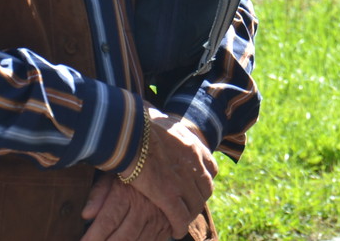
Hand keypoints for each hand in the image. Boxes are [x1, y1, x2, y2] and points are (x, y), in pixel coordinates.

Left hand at [80, 174, 171, 240]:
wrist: (168, 164)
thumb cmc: (132, 171)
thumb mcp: (113, 175)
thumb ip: (99, 193)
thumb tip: (85, 214)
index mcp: (128, 193)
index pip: (108, 221)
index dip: (93, 237)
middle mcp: (145, 206)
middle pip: (123, 237)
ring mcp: (158, 217)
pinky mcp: (167, 225)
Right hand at [122, 108, 217, 238]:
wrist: (129, 130)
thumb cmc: (137, 121)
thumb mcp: (159, 118)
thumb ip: (161, 122)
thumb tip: (150, 112)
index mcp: (192, 144)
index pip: (210, 166)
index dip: (204, 177)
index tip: (197, 184)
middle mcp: (193, 162)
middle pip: (206, 187)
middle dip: (199, 198)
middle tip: (190, 207)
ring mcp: (183, 179)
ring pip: (195, 204)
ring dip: (190, 214)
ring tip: (181, 221)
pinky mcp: (168, 194)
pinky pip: (180, 216)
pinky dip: (179, 225)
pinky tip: (174, 230)